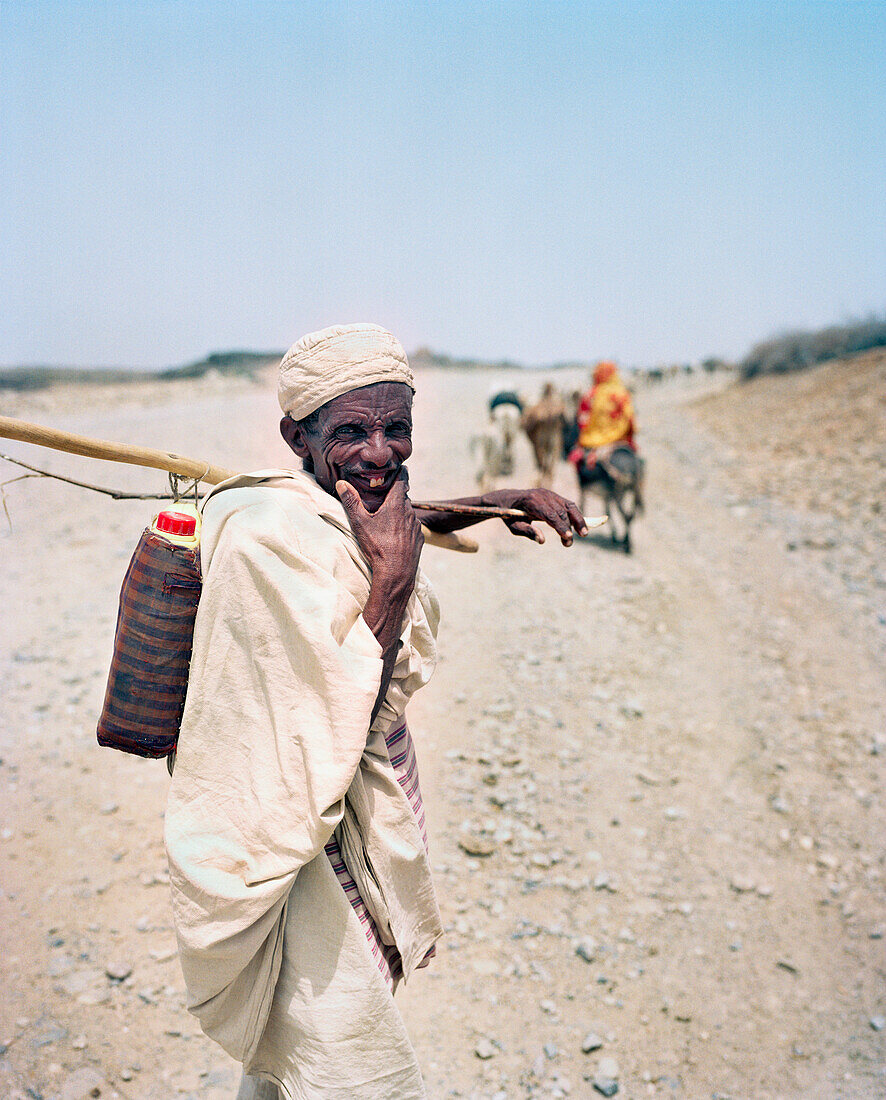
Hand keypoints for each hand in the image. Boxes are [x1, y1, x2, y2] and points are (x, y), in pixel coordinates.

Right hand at [336, 469, 423, 594]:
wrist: (396, 573)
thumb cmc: (377, 547)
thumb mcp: (360, 523)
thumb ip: (351, 501)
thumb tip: (341, 483)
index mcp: (396, 504)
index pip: (403, 479)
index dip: (400, 472)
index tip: (397, 468)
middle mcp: (409, 512)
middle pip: (403, 497)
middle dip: (394, 495)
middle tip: (383, 496)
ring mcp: (416, 526)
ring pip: (408, 512)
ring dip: (399, 512)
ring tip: (387, 518)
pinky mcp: (419, 539)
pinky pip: (412, 527)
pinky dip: (405, 527)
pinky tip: (395, 535)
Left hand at [484, 487, 586, 545]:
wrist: (509, 499)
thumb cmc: (510, 515)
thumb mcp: (514, 526)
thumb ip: (527, 532)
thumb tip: (542, 540)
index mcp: (532, 501)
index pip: (550, 514)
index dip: (560, 526)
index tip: (568, 537)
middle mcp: (543, 495)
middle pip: (561, 511)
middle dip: (567, 528)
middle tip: (568, 544)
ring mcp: (550, 494)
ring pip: (568, 506)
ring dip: (578, 520)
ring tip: (584, 534)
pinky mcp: (554, 496)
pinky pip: (568, 505)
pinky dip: (575, 515)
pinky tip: (580, 526)